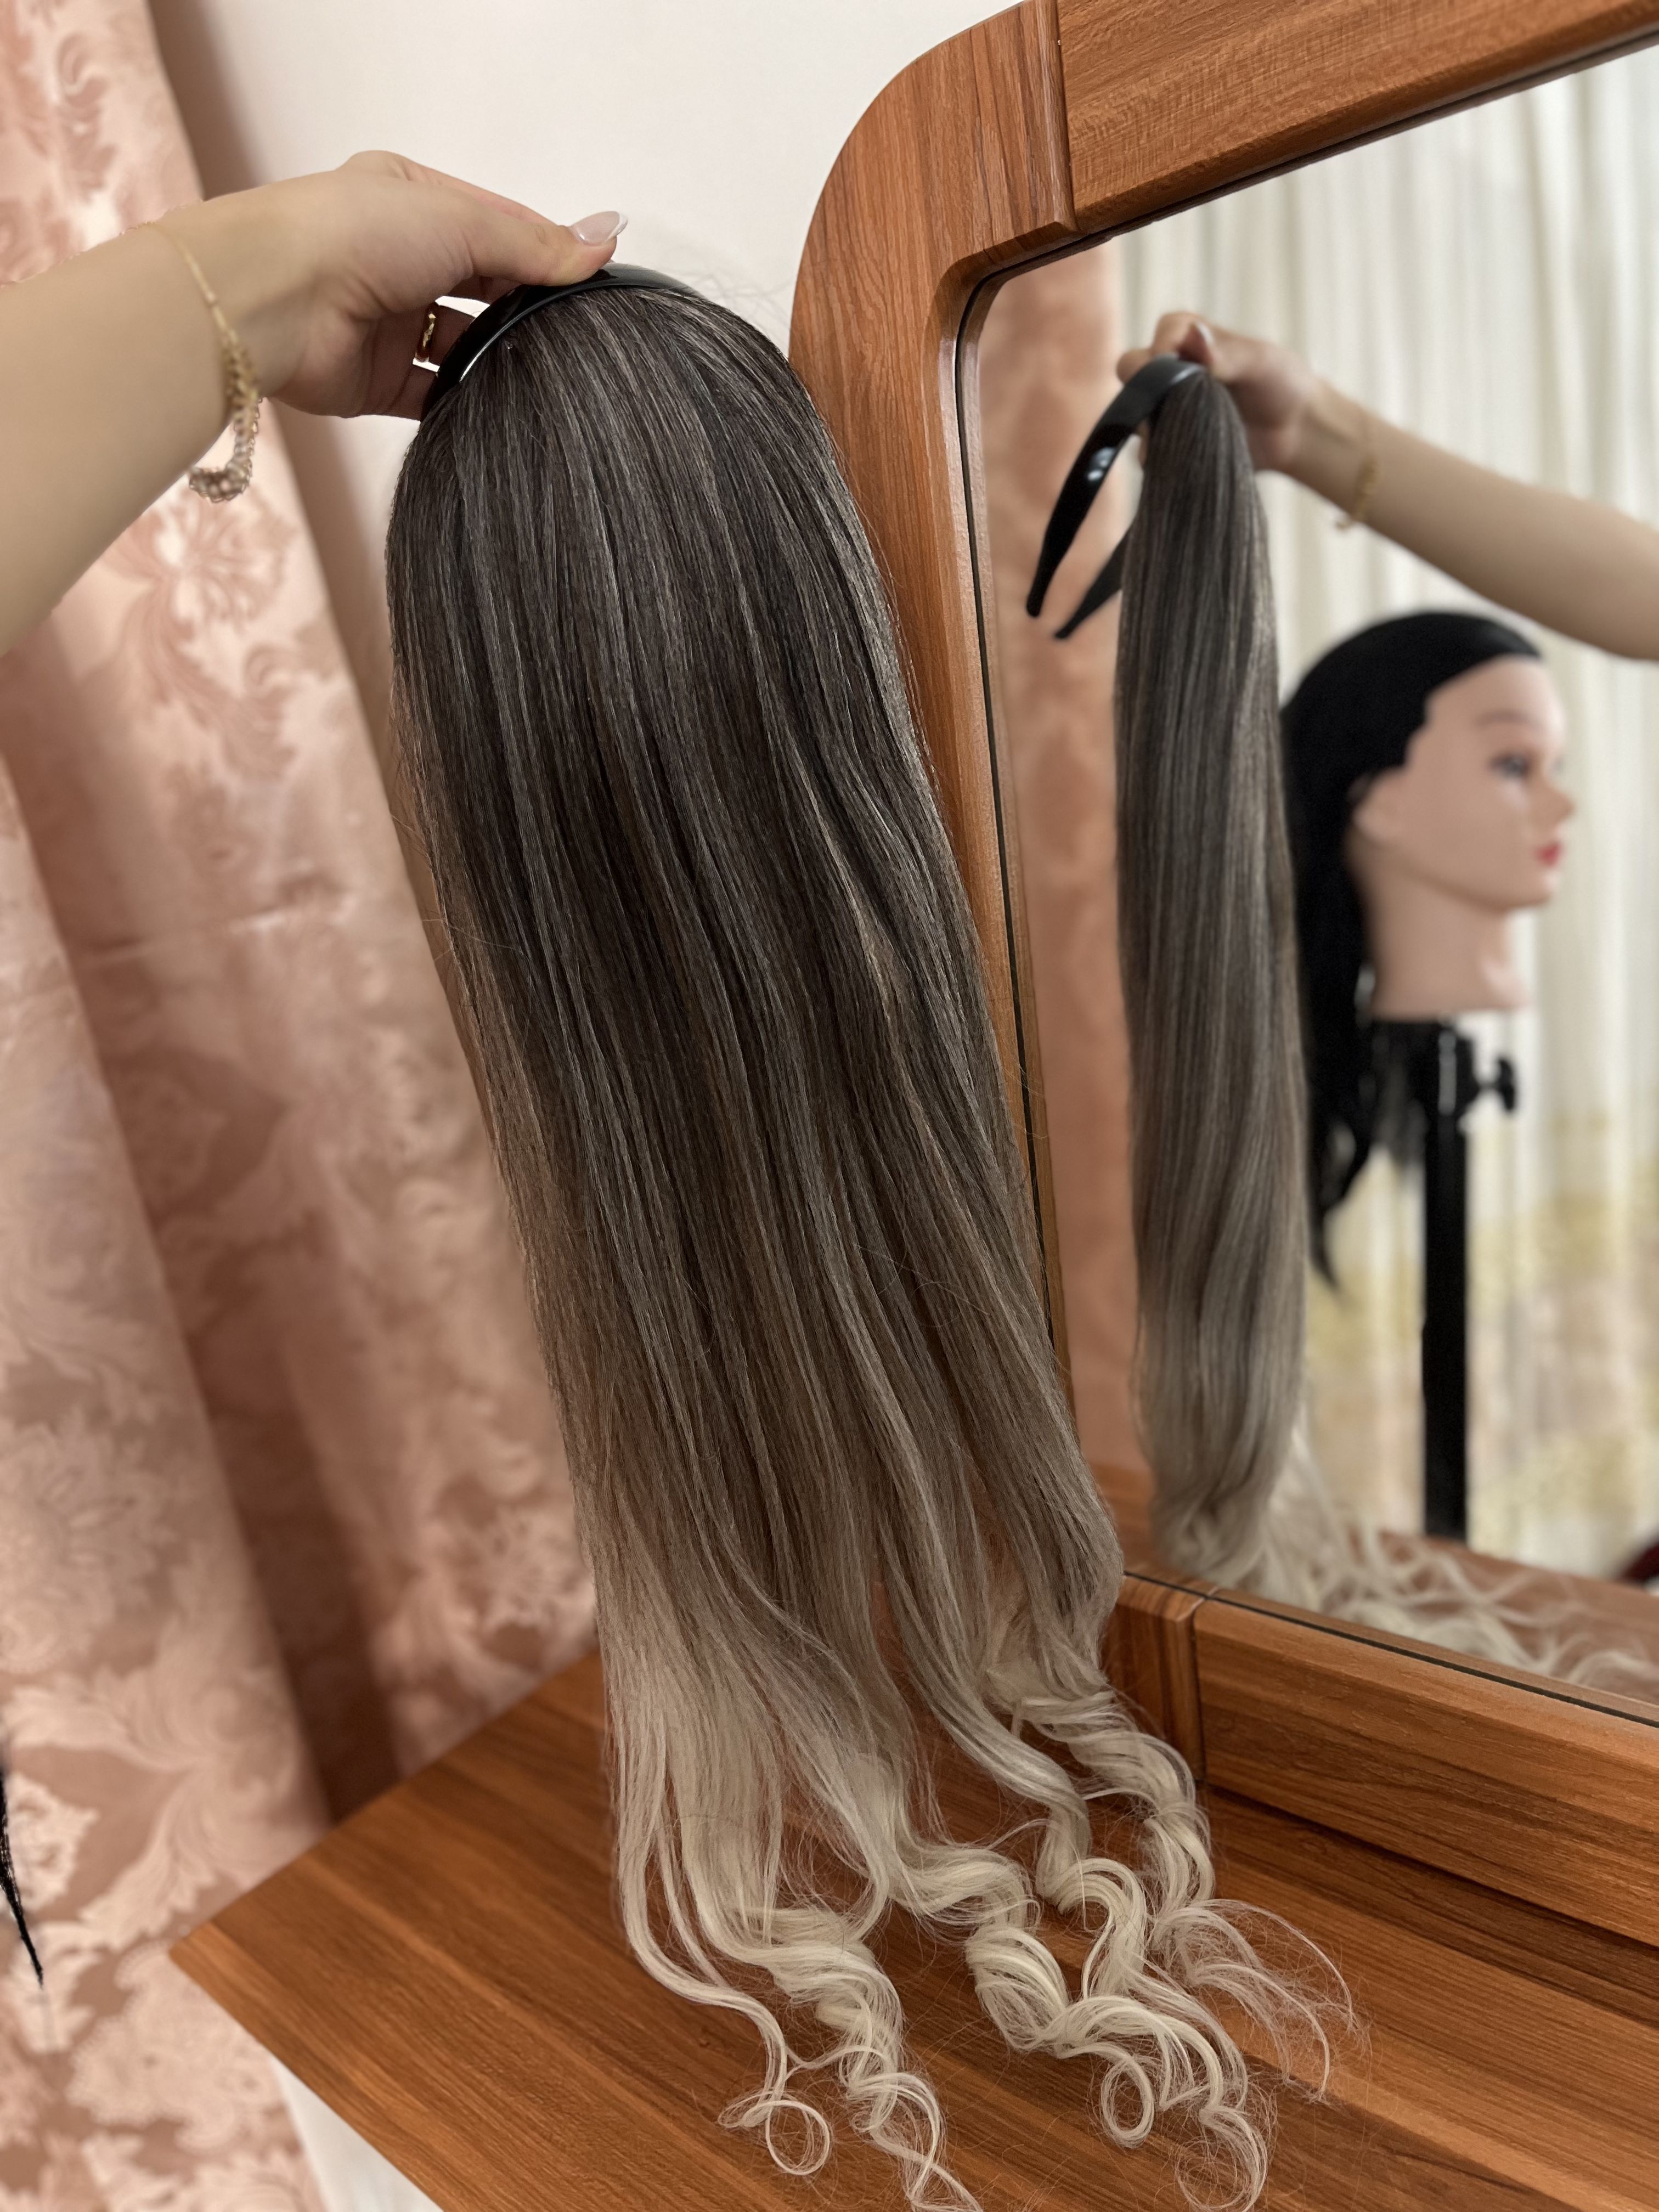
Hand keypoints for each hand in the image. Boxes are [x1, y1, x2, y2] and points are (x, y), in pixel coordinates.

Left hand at [162, 151, 623, 420]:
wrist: (272, 301)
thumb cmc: (350, 235)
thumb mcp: (461, 222)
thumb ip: (535, 244)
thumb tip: (605, 239)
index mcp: (411, 200)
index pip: (496, 226)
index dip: (544, 250)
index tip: (591, 278)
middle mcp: (395, 257)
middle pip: (480, 285)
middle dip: (521, 304)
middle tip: (570, 327)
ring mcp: (384, 319)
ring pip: (458, 341)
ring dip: (493, 353)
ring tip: (539, 366)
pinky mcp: (373, 379)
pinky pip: (430, 393)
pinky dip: (461, 399)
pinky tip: (497, 401)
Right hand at [1116, 312, 1319, 473]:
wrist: (1295, 431)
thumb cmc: (1283, 383)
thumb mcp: (1261, 361)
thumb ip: (1227, 352)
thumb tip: (1194, 340)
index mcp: (1188, 336)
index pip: (1157, 338)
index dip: (1159, 355)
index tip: (1180, 375)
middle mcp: (1170, 369)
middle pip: (1131, 374)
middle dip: (1145, 392)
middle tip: (1174, 410)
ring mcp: (1167, 407)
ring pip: (1135, 414)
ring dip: (1152, 428)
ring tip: (1186, 437)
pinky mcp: (1171, 442)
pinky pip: (1148, 451)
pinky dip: (1159, 457)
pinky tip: (1182, 459)